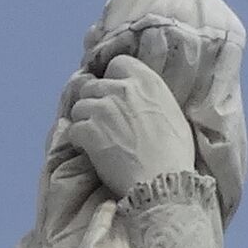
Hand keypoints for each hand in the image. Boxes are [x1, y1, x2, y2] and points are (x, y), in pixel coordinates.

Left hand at [54, 52, 198, 202]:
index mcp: (146, 81)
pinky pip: (73, 129)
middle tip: (101, 122)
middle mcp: (122, 89)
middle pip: (93, 86)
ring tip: (94, 138)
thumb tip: (143, 100)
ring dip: (84, 121)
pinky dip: (78, 140)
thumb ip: (152, 99)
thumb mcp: (173, 115)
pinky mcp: (89, 131)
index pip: (117, 64)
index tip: (113, 95)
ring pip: (79, 106)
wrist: (161, 182)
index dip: (112, 79)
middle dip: (94, 102)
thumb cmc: (175, 154)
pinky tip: (88, 151)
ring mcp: (103, 109)